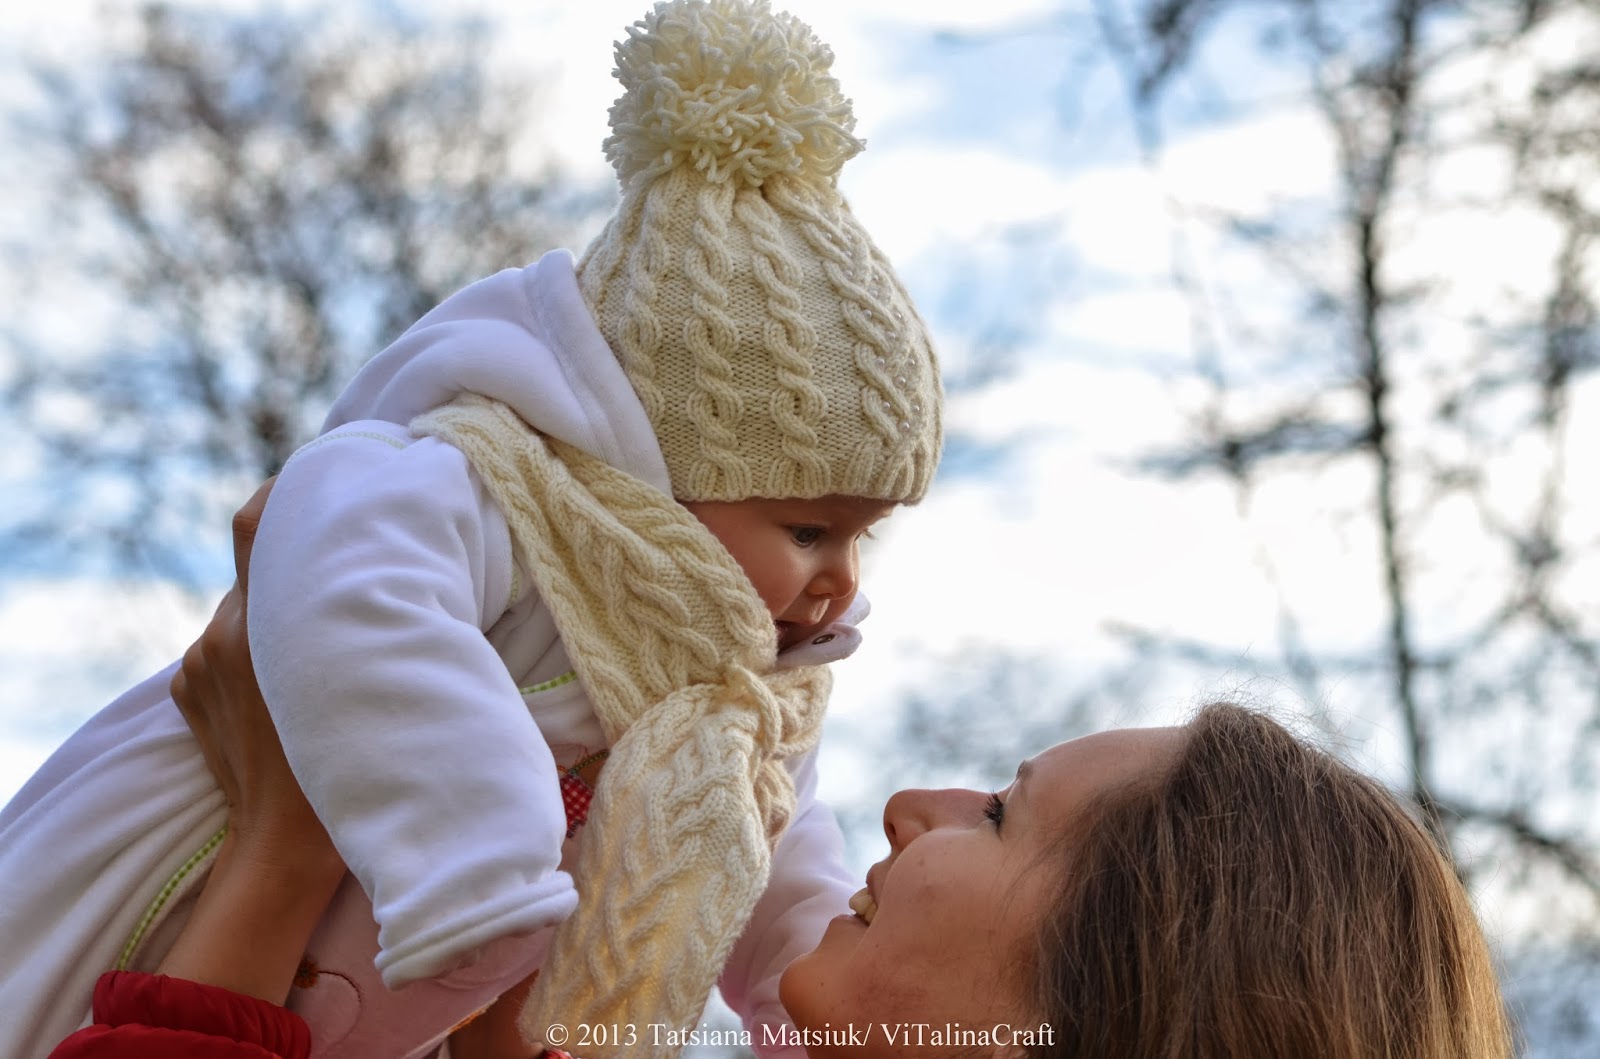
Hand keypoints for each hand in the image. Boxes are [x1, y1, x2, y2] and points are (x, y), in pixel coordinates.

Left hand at [169, 476, 339, 876]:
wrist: (282, 851)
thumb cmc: (353, 766)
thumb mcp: (375, 677)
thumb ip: (368, 617)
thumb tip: (391, 571)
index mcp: (270, 622)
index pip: (257, 524)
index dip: (283, 493)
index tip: (321, 482)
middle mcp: (224, 632)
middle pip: (257, 565)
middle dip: (295, 561)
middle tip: (340, 566)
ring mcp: (198, 663)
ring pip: (244, 610)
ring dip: (276, 615)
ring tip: (317, 646)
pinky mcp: (183, 689)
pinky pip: (222, 649)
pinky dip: (251, 654)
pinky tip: (284, 688)